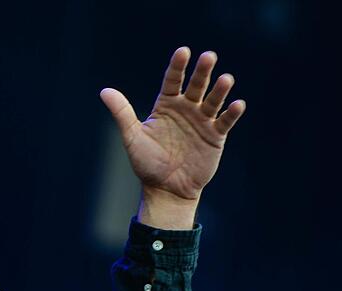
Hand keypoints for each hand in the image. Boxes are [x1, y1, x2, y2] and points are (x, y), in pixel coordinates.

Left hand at [100, 47, 245, 201]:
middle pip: (195, 85)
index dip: (178, 66)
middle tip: (209, 56)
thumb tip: (104, 91)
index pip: (172, 80)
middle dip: (202, 71)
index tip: (183, 51)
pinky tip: (237, 104)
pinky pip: (225, 121)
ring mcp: (202, 121)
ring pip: (213, 100)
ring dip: (220, 89)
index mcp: (166, 105)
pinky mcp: (215, 136)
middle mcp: (186, 109)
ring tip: (226, 79)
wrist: (166, 188)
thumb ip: (122, 113)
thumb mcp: (132, 137)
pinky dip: (232, 113)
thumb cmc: (147, 163)